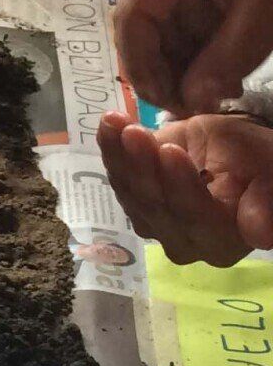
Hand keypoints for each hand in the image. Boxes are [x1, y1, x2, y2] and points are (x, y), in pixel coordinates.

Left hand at [98, 110, 272, 263]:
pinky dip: (112, 152)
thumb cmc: (257, 163)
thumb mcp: (268, 173)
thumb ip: (263, 202)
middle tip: (132, 130)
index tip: (170, 149)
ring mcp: (155, 227)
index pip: (194, 215)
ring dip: (120, 156)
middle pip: (157, 205)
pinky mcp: (135, 206)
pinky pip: (119, 179)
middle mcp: (185, 243)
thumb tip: (262, 234)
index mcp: (222, 242)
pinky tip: (109, 125)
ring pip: (132, 192)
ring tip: (115, 122)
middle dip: (142, 165)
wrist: (236, 155)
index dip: (180, 184)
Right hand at [116, 0, 272, 114]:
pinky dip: (201, 68)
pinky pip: (191, 40)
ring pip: (165, 40)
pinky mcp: (210, 3)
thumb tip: (189, 103)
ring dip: (181, 75)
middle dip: (160, 72)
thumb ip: (225, 59)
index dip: (137, 60)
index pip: (132, 13)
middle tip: (188, 109)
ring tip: (213, 101)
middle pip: (143, 30)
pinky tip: (224, 88)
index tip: (161, 100)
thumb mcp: (265, 15)